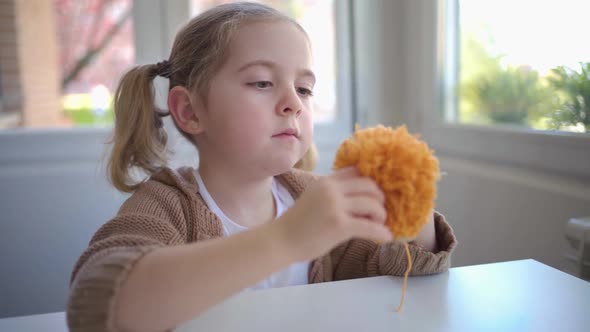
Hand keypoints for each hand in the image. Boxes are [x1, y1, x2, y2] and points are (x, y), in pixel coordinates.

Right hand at [272, 167, 392, 260]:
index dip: (371, 181)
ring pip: (372, 204)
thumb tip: (360, 197)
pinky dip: (381, 232)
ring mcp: (335, 206)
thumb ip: (333, 193)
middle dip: (380, 198)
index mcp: (326, 181)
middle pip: (368, 185)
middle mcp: (331, 189)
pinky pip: (369, 226)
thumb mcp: (314, 198)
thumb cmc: (297, 224)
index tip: (377, 193)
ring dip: (381, 215)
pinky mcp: (339, 225)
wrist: (280, 241)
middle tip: (381, 210)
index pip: (356, 171)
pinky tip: (386, 238)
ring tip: (380, 224)